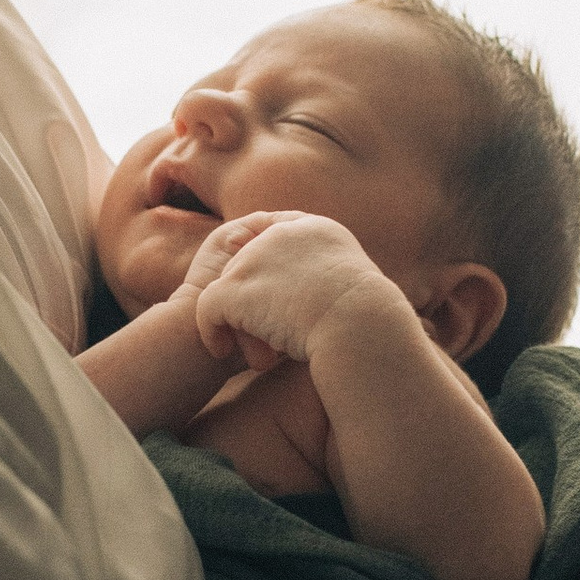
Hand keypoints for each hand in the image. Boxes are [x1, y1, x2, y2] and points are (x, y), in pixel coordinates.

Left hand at [186, 210, 400, 377]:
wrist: (361, 325)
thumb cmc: (371, 318)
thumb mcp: (360, 285)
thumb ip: (338, 277)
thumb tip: (333, 290)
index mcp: (316, 228)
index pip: (280, 232)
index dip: (269, 260)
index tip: (271, 288)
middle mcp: (280, 235)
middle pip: (249, 260)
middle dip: (250, 295)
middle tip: (256, 326)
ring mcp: (254, 259)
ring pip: (228, 287)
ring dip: (234, 318)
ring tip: (243, 345)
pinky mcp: (235, 289)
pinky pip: (209, 309)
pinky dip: (211, 331)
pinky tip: (220, 351)